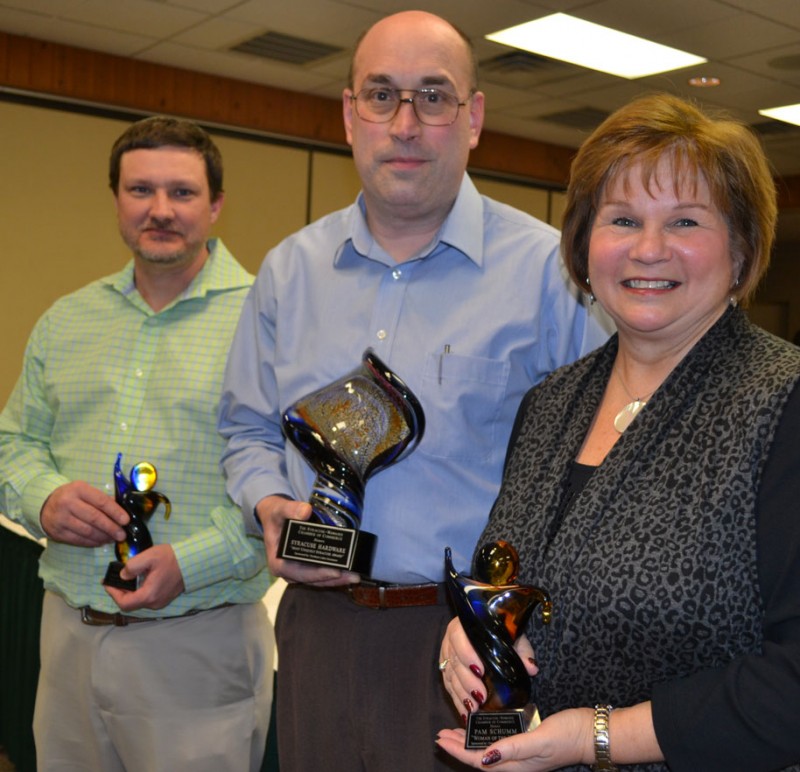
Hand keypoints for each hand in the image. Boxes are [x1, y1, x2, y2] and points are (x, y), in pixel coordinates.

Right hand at [40, 481, 127, 545]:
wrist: (45, 504)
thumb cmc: (72, 496)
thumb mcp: (85, 491)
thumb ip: (102, 499)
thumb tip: (122, 511)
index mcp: (79, 489)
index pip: (101, 501)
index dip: (115, 512)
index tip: (126, 520)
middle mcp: (68, 503)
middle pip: (94, 518)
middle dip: (111, 528)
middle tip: (122, 535)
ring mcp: (61, 518)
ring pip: (87, 531)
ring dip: (103, 537)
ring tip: (113, 538)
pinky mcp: (57, 532)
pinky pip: (78, 539)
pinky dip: (92, 542)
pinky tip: (101, 542)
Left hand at [104, 544, 184, 610]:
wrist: (193, 560)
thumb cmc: (171, 558)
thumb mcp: (149, 557)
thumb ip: (132, 566)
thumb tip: (124, 575)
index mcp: (149, 595)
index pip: (124, 603)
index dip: (113, 594)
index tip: (108, 583)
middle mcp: (154, 603)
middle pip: (131, 604)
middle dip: (120, 593)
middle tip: (116, 580)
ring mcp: (161, 602)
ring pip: (139, 602)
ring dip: (130, 592)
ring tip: (127, 579)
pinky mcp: (166, 598)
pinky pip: (148, 599)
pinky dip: (139, 592)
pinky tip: (140, 580)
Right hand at [257, 494, 359, 586]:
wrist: (275, 517)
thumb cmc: (276, 515)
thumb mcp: (280, 509)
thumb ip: (290, 509)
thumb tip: (305, 511)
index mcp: (278, 563)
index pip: (299, 573)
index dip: (317, 575)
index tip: (335, 572)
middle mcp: (287, 572)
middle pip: (312, 580)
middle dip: (333, 580)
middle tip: (353, 576)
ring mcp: (297, 571)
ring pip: (318, 580)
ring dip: (336, 580)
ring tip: (354, 576)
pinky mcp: (306, 567)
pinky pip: (320, 574)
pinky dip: (334, 574)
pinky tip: (348, 571)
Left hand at [436, 707, 593, 769]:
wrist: (591, 734)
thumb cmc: (568, 736)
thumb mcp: (539, 740)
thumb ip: (513, 748)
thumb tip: (484, 757)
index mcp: (516, 767)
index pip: (478, 761)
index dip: (458, 751)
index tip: (441, 740)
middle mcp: (516, 765)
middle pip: (479, 758)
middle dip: (459, 748)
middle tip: (441, 735)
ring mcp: (522, 757)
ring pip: (488, 752)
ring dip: (469, 743)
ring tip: (453, 733)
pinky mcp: (527, 746)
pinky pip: (499, 745)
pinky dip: (485, 738)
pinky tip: (481, 731)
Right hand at [439, 618, 538, 718]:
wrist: (487, 632)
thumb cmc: (500, 633)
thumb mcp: (512, 637)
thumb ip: (522, 650)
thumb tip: (531, 668)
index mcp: (464, 626)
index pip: (459, 637)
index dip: (467, 654)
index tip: (480, 670)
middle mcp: (452, 641)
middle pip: (455, 661)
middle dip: (467, 681)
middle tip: (481, 696)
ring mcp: (447, 656)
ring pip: (450, 676)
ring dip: (462, 694)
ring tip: (474, 708)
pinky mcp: (446, 670)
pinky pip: (449, 687)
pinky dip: (457, 701)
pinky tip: (466, 712)